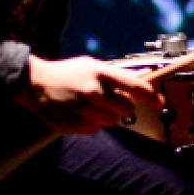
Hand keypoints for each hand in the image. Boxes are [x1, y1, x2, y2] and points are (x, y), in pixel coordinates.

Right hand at [12, 55, 161, 134]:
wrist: (35, 84)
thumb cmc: (67, 73)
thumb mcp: (92, 66)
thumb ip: (117, 74)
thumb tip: (144, 76)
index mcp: (100, 73)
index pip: (135, 85)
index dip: (151, 96)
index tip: (158, 102)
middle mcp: (94, 91)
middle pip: (127, 108)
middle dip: (123, 107)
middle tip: (111, 101)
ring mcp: (85, 109)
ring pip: (113, 121)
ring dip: (107, 115)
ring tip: (91, 106)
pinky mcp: (77, 124)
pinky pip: (97, 128)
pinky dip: (93, 122)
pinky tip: (80, 112)